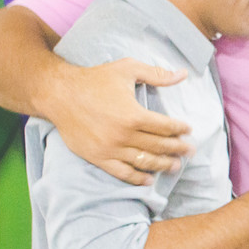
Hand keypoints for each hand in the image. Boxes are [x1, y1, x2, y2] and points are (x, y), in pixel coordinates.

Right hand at [44, 58, 193, 185]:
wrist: (59, 94)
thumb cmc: (94, 79)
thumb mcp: (127, 69)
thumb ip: (157, 74)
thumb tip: (182, 74)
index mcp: (134, 115)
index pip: (165, 127)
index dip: (180, 129)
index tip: (188, 130)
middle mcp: (124, 135)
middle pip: (158, 146)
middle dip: (177, 149)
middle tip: (189, 151)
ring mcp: (111, 149)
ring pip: (144, 161)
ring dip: (162, 165)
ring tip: (175, 166)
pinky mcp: (98, 157)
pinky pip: (122, 173)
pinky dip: (137, 178)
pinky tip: (148, 180)